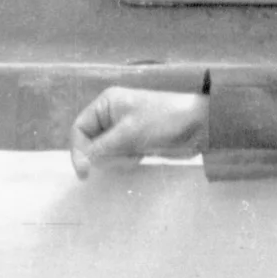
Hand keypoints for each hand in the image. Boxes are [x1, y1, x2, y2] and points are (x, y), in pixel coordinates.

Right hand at [68, 85, 205, 176]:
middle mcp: (111, 115)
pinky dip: (127, 161)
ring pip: (106, 153)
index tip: (84, 173)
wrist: (198, 125)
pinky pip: (120, 156)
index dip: (78, 151)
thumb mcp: (128, 133)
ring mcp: (124, 129)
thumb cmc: (161, 121)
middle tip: (123, 158)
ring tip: (136, 156)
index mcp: (106, 104)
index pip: (79, 128)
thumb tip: (82, 162)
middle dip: (103, 155)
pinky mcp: (135, 142)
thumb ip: (101, 148)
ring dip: (117, 159)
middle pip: (91, 143)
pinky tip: (142, 157)